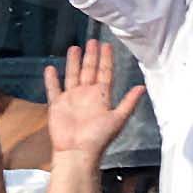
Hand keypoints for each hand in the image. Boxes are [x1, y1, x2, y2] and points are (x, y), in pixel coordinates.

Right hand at [44, 38, 145, 159]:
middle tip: (92, 41)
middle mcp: (86, 95)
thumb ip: (128, 102)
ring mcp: (71, 99)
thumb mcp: (117, 118)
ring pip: (72, 75)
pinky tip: (50, 68)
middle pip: (89, 70)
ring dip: (73, 62)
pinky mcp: (57, 104)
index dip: (106, 60)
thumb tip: (142, 87)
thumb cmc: (99, 138)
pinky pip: (53, 89)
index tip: (107, 45)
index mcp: (101, 97)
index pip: (105, 73)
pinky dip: (51, 79)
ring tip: (74, 47)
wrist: (77, 151)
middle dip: (91, 56)